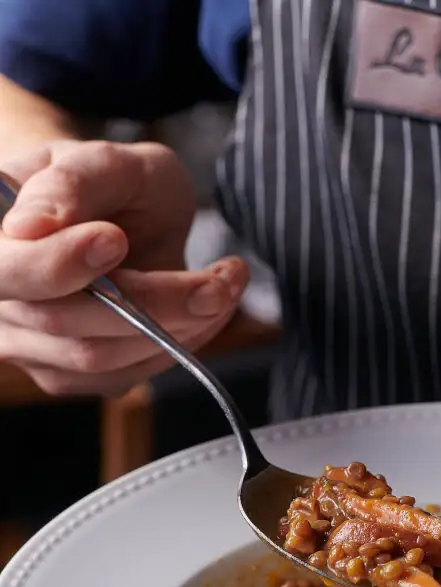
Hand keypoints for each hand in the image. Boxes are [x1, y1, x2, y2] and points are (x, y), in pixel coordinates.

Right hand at [0, 139, 248, 394]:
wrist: (118, 216)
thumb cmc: (108, 184)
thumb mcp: (106, 161)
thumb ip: (72, 182)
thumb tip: (28, 228)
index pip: (3, 269)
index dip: (54, 263)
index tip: (113, 239)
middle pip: (58, 322)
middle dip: (150, 302)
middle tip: (216, 281)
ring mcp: (26, 343)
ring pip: (98, 358)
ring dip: (176, 327)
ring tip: (223, 285)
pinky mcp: (68, 373)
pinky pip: (121, 375)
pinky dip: (175, 345)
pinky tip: (203, 310)